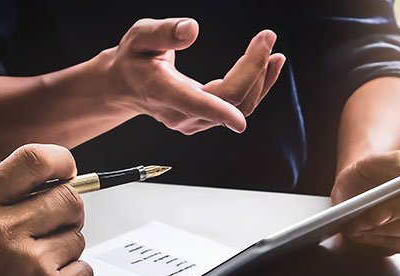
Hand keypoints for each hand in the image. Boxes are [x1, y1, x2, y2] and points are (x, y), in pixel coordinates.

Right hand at [0, 144, 93, 275]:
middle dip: (66, 210)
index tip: (66, 169)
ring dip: (63, 249)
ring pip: (77, 238)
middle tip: (52, 225)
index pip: (33, 162)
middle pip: (68, 199)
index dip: (59, 161)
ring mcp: (32, 266)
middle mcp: (5, 232)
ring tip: (33, 267)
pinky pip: (84, 271)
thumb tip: (33, 175)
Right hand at [103, 18, 285, 134]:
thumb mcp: (140, 36)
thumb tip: (191, 29)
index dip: (219, 111)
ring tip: (273, 51)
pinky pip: (239, 107)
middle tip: (267, 37)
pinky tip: (268, 66)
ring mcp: (195, 121)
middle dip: (254, 69)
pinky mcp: (206, 120)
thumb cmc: (133, 59)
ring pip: (239, 106)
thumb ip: (164, 32)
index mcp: (164, 92)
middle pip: (230, 100)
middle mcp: (181, 113)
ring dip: (261, 79)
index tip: (239, 117)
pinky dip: (257, 86)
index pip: (196, 104)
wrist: (125, 86)